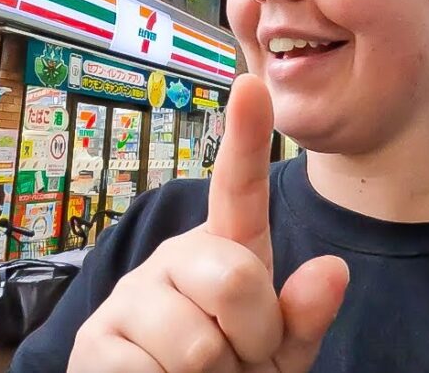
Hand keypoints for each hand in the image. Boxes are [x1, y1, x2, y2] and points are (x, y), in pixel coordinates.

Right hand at [68, 75, 349, 371]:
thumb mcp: (280, 350)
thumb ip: (304, 315)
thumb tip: (333, 270)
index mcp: (225, 252)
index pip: (239, 190)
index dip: (245, 138)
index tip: (251, 84)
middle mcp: (173, 259)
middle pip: (236, 281)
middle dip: (252, 337)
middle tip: (236, 358)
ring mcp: (130, 296)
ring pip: (199, 343)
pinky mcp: (95, 342)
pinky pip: (152, 372)